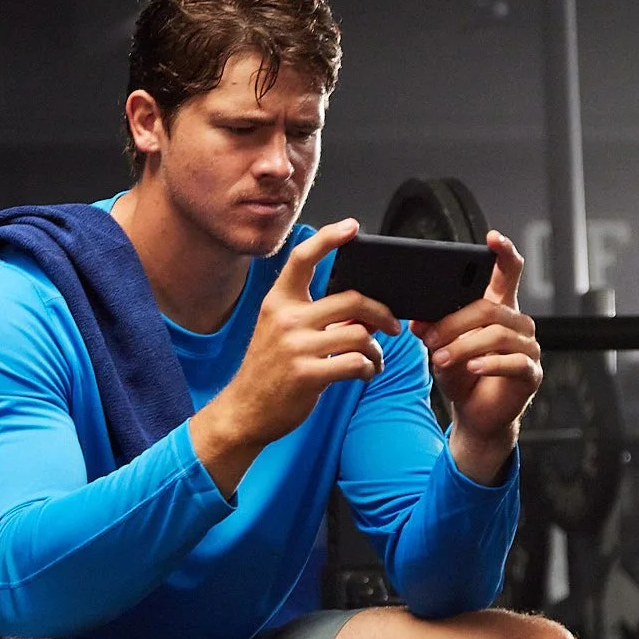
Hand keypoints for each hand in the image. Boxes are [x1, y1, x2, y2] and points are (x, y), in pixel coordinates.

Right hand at [191, 218, 401, 494]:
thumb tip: (363, 310)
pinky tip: (364, 373)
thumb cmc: (269, 370)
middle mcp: (286, 319)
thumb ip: (314, 316)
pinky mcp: (308, 374)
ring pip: (359, 334)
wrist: (244, 411)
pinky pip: (356, 363)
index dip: (329, 238)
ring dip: (376, 350)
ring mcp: (296, 347)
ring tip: (374, 361)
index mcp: (278, 302)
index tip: (352, 227)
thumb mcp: (280, 332)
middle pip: (352, 300)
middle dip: (382, 313)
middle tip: (393, 327)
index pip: (303, 258)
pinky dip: (368, 368)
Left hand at [413, 230, 539, 481]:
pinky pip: (513, 361)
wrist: (475, 412)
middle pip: (489, 308)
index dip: (504, 252)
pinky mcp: (531, 372)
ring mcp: (529, 347)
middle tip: (428, 338)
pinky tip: (472, 367)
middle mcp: (519, 322)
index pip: (508, 272)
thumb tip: (417, 319)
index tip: (493, 237)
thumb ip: (433, 329)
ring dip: (464, 345)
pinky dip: (490, 363)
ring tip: (441, 358)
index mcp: (499, 307)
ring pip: (497, 334)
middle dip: (454, 322)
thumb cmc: (462, 374)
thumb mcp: (441, 347)